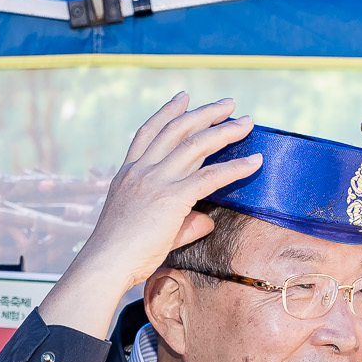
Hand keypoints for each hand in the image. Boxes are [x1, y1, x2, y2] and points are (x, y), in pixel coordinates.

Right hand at [40, 94, 261, 336]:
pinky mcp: (172, 198)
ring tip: (247, 121)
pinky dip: (236, 167)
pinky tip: (254, 161)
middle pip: (177, 130)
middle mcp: (141, 171)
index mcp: (128, 174)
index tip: (183, 97)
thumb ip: (182, 222)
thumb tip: (207, 220)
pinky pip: (211, 176)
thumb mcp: (148, 228)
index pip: (149, 132)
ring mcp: (155, 181)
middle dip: (205, 113)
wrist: (106, 264)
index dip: (168, 112)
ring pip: (196, 144)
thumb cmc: (122, 255)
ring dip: (225, 130)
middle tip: (227, 104)